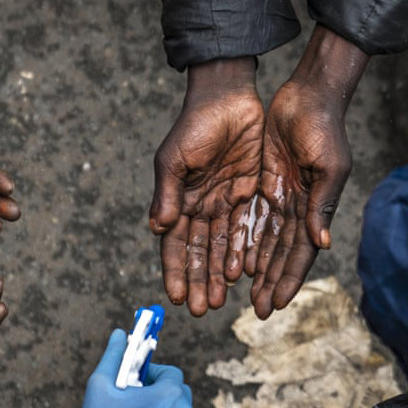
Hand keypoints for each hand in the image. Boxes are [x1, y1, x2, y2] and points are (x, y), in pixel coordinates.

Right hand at [150, 58, 262, 315]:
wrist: (229, 97)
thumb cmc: (194, 126)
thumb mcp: (174, 159)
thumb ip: (167, 194)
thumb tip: (158, 227)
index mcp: (178, 201)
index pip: (174, 244)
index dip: (174, 271)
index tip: (174, 297)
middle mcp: (200, 208)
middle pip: (198, 253)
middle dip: (198, 281)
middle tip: (199, 310)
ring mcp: (225, 203)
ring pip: (222, 247)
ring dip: (219, 274)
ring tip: (220, 299)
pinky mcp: (249, 194)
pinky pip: (246, 229)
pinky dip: (244, 251)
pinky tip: (244, 273)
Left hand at [246, 26, 368, 318]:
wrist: (307, 94)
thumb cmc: (324, 128)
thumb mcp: (328, 167)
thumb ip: (321, 206)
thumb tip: (320, 244)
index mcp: (313, 208)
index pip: (298, 253)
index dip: (287, 279)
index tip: (275, 304)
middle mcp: (295, 208)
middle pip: (277, 254)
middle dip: (267, 282)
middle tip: (255, 311)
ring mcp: (276, 197)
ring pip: (260, 240)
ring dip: (250, 267)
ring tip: (236, 292)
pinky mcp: (259, 182)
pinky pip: (246, 217)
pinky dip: (239, 239)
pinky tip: (229, 260)